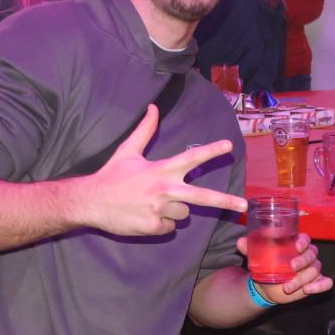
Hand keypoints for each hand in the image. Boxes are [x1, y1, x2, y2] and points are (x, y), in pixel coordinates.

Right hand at [69, 105, 247, 234]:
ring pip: (183, 214)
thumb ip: (145, 130)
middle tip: (244, 205)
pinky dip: (159, 224)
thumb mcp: (127, 151)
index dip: (211, 151)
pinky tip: (143, 216)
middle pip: (202, 196)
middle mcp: (164, 189)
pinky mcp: (152, 226)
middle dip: (225, 200)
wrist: (90, 202)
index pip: (191, 158)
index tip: (229, 146)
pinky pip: (168, 227)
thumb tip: (153, 106)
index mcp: (161, 169)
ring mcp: (159, 209)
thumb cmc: (111, 175)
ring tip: (150, 204)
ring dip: (172, 210)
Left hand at [234, 232, 333, 302]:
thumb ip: (250, 248)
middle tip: (291, 267)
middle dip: (303, 260)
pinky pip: (326, 283)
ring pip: (315, 270)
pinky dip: (320, 286)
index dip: (303, 241)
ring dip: (302, 279)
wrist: (267, 285)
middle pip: (312, 254)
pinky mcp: (316, 283)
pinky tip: (308, 290)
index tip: (296, 246)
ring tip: (286, 287)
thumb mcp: (257, 256)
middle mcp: (307, 256)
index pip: (305, 239)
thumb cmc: (266, 265)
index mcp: (296, 245)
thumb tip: (241, 241)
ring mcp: (312, 270)